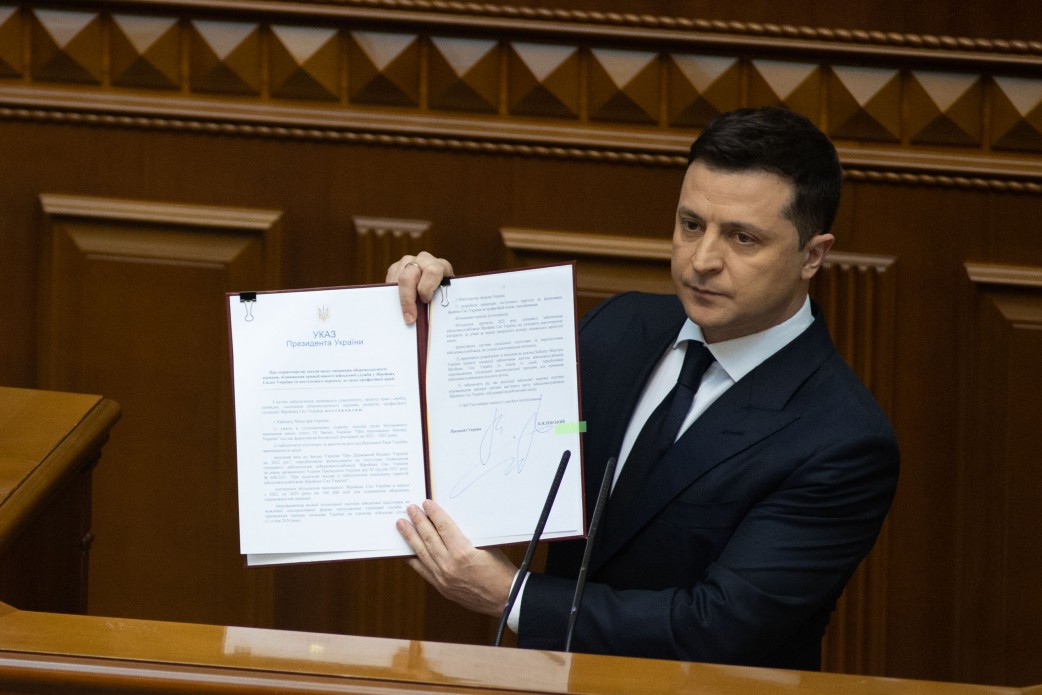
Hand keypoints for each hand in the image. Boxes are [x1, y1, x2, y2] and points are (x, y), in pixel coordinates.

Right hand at [386, 252, 453, 324]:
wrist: (438, 288)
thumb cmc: (444, 296)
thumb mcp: (445, 299)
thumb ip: (438, 305)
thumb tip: (428, 324)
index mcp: (441, 266)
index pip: (433, 271)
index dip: (426, 288)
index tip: (425, 302)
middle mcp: (424, 260)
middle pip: (409, 276)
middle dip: (407, 299)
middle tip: (409, 318)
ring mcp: (409, 262)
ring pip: (397, 278)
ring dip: (399, 297)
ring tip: (403, 313)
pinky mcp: (396, 267)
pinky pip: (390, 280)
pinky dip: (393, 294)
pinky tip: (399, 304)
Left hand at [397, 499, 516, 615]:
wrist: (505, 598)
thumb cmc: (500, 571)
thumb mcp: (487, 547)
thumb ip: (467, 536)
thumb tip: (450, 524)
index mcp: (463, 552)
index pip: (443, 527)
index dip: (434, 513)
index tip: (426, 503)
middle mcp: (449, 565)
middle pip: (429, 537)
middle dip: (418, 521)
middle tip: (410, 509)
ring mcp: (443, 578)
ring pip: (422, 553)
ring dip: (410, 537)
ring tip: (401, 524)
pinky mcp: (441, 587)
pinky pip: (422, 570)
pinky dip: (414, 558)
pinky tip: (406, 550)